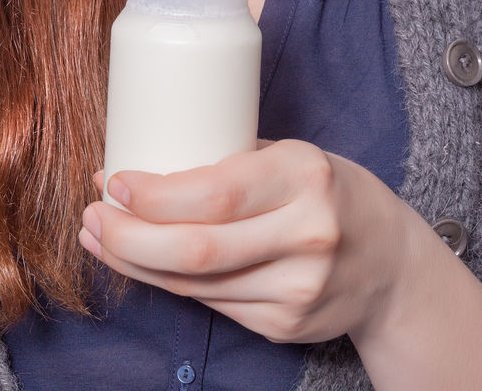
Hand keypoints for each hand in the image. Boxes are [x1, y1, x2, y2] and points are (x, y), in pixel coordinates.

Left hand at [80, 139, 411, 344]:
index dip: (154, 195)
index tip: (112, 181)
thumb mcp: (291, 156)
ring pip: (195, 284)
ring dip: (135, 262)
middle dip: (128, 237)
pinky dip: (167, 282)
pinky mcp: (287, 325)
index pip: (215, 193)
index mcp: (304, 175)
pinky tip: (139, 262)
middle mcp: (307, 234)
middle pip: (196, 249)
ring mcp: (300, 288)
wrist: (391, 263)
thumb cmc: (325, 190)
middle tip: (90, 216)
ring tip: (97, 237)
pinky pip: (211, 304)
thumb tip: (139, 159)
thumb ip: (230, 160)